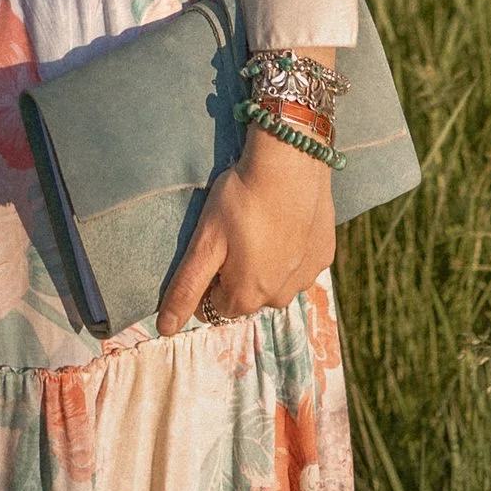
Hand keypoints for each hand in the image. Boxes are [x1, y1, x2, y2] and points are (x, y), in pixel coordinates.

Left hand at [156, 123, 335, 332]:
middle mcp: (280, 298)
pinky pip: (299, 265)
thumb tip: (165, 328)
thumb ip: (186, 288)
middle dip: (236, 273)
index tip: (210, 247)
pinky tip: (282, 223)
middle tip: (233, 232)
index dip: (207, 279)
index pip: (215, 306)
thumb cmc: (241, 200)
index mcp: (247, 298)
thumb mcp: (205, 243)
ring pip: (274, 282)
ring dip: (264, 264)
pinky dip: (289, 251)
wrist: (290, 162)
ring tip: (257, 225)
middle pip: (246, 296)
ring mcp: (307, 278)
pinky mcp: (325, 255)